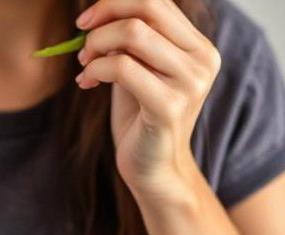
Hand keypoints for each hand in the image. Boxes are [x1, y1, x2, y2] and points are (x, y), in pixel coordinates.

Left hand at [75, 0, 220, 201]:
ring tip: (84, 65)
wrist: (152, 168)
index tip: (86, 20)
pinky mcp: (170, 106)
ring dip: (95, 45)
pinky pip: (121, 67)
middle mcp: (202, 60)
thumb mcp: (137, 69)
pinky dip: (95, 69)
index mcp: (199, 47)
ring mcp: (190, 83)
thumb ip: (129, 40)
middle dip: (104, 16)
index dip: (115, 1)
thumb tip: (99, 10)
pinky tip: (86, 82)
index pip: (157, 1)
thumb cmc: (141, 117)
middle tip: (81, 39)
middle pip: (147, 8)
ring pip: (132, 34)